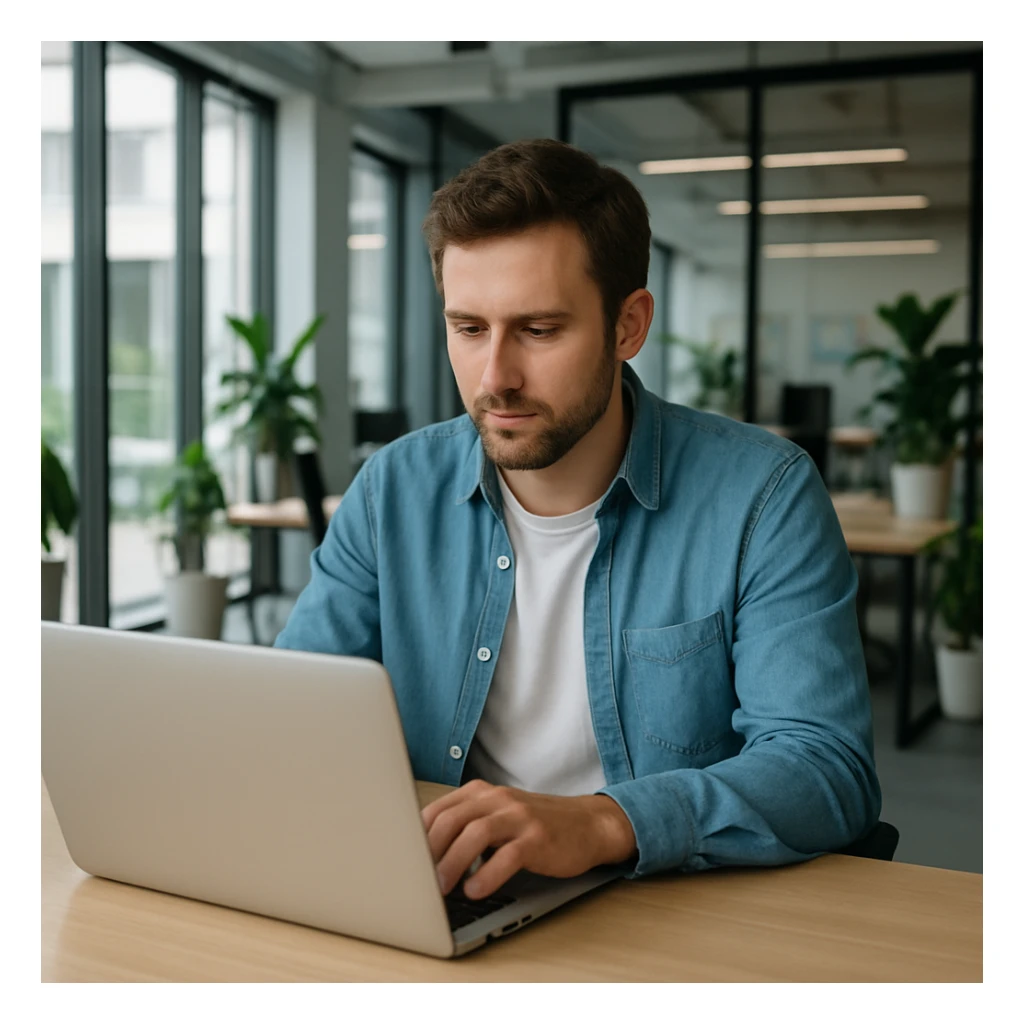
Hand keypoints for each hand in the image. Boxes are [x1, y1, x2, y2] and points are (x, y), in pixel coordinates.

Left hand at [420, 779, 636, 900]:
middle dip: (429, 852)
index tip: (403, 861)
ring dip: (453, 863)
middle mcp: (498, 799)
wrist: (587, 825)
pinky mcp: (538, 838)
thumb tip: (424, 859)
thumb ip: (466, 829)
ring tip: (442, 888)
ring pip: (476, 834)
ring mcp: (519, 816)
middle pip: (452, 820)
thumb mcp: (498, 819)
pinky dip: (487, 874)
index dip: (416, 837)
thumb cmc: (535, 826)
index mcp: (482, 793)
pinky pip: (508, 855)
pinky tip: (476, 890)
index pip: (438, 810)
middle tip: (416, 880)